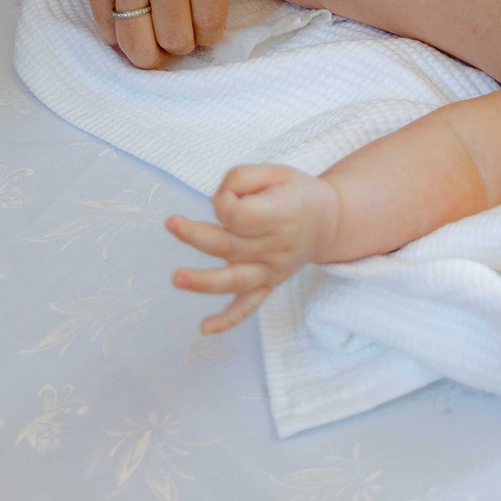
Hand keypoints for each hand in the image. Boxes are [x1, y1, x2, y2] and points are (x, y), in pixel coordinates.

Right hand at [77, 0, 242, 65]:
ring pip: (131, 40)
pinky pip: (99, 13)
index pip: (209, 25)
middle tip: (185, 32)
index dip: (212, 33)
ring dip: (147, 45)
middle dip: (182, 45)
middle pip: (171, 42)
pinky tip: (125, 22)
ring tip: (156, 34)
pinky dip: (114, 27)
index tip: (211, 26)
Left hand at [165, 163, 340, 334]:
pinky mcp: (269, 284)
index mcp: (280, 215)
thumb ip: (242, 178)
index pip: (240, 216)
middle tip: (171, 223)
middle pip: (230, 246)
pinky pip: (248, 306)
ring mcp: (272, 270)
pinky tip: (204, 328)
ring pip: (235, 279)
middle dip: (196, 235)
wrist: (329, 222)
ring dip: (204, 281)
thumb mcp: (275, 171)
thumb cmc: (295, 192)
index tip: (226, 193)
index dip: (225, 202)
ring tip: (177, 278)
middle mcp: (276, 247)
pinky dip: (227, 320)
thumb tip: (217, 202)